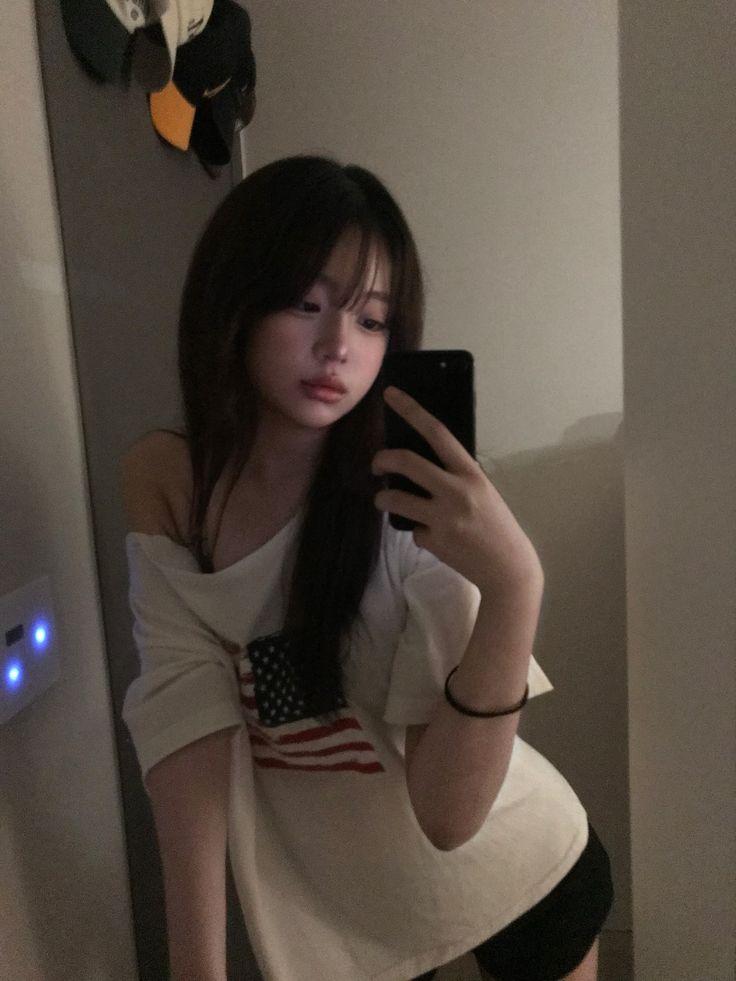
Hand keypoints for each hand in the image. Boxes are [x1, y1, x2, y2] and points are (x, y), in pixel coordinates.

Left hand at [372, 386, 542, 592]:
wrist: (508, 568)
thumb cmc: (496, 524)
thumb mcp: (482, 491)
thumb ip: (456, 476)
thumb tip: (421, 461)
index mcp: (471, 473)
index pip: (437, 432)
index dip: (411, 410)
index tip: (390, 394)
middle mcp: (456, 491)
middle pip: (407, 463)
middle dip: (383, 459)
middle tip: (376, 464)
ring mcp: (443, 518)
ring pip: (395, 499)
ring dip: (383, 499)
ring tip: (384, 501)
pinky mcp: (434, 541)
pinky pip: (412, 530)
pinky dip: (418, 532)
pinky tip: (434, 537)